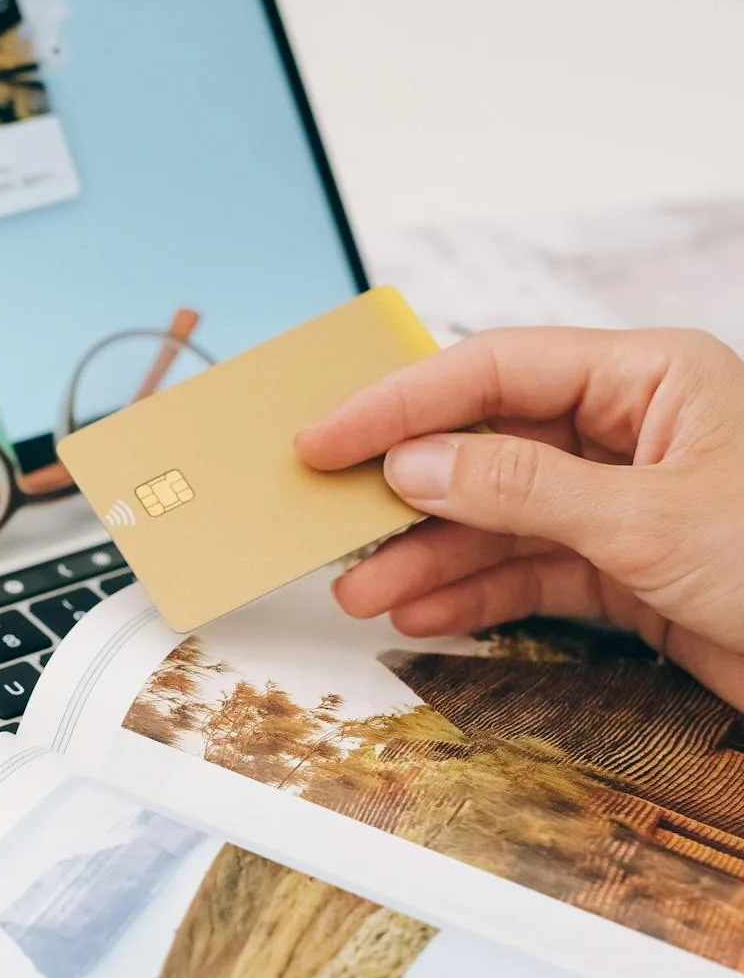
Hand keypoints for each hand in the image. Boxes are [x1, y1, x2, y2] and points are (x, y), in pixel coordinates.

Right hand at [294, 327, 743, 708]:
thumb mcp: (648, 521)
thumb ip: (523, 490)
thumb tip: (416, 465)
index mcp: (650, 376)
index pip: (497, 370)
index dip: (402, 403)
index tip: (326, 438)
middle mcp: (631, 429)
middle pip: (488, 442)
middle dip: (407, 488)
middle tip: (327, 517)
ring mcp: (625, 500)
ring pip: (499, 515)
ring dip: (427, 552)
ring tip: (361, 587)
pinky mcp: (627, 568)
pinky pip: (529, 569)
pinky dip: (473, 591)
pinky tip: (419, 608)